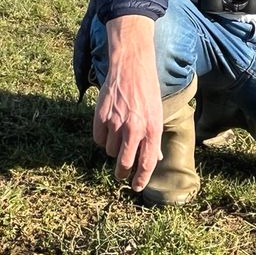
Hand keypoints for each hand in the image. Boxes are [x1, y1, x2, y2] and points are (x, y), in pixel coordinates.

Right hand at [92, 15, 161, 191]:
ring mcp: (116, 124)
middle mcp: (134, 129)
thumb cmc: (147, 91)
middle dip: (122, 173)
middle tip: (121, 175)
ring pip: (110, 151)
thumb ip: (153, 138)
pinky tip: (108, 126)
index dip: (140, 179)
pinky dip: (102, 138)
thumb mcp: (156, 115)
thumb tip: (153, 160)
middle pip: (124, 163)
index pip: (146, 163)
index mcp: (152, 129)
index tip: (136, 187)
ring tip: (118, 133)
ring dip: (113, 148)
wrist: (131, 67)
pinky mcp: (101, 117)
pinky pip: (99, 139)